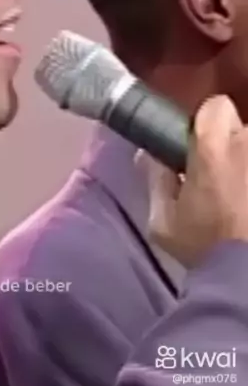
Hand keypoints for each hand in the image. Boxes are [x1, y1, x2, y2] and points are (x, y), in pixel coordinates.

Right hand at [138, 94, 247, 267]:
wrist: (247, 280)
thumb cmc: (204, 250)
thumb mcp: (163, 221)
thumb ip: (155, 179)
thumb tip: (148, 155)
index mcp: (214, 147)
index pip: (216, 105)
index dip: (207, 124)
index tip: (198, 149)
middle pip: (241, 128)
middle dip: (231, 146)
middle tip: (220, 177)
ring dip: (245, 166)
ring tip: (240, 196)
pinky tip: (246, 207)